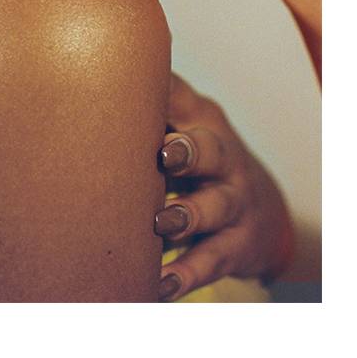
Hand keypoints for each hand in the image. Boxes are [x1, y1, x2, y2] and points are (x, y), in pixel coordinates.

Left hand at [154, 74, 293, 301]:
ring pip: (216, 208)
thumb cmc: (205, 162)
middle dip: (192, 152)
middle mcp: (224, 162)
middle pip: (213, 152)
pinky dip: (186, 275)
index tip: (138, 89)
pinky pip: (209, 261)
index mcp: (205, 127)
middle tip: (165, 154)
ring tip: (162, 223)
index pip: (185, 104)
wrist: (262, 213)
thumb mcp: (190, 127)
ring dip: (189, 214)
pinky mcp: (233, 247)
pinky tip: (160, 286)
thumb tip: (94, 71)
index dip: (166, 97)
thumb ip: (155, 105)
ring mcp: (232, 205)